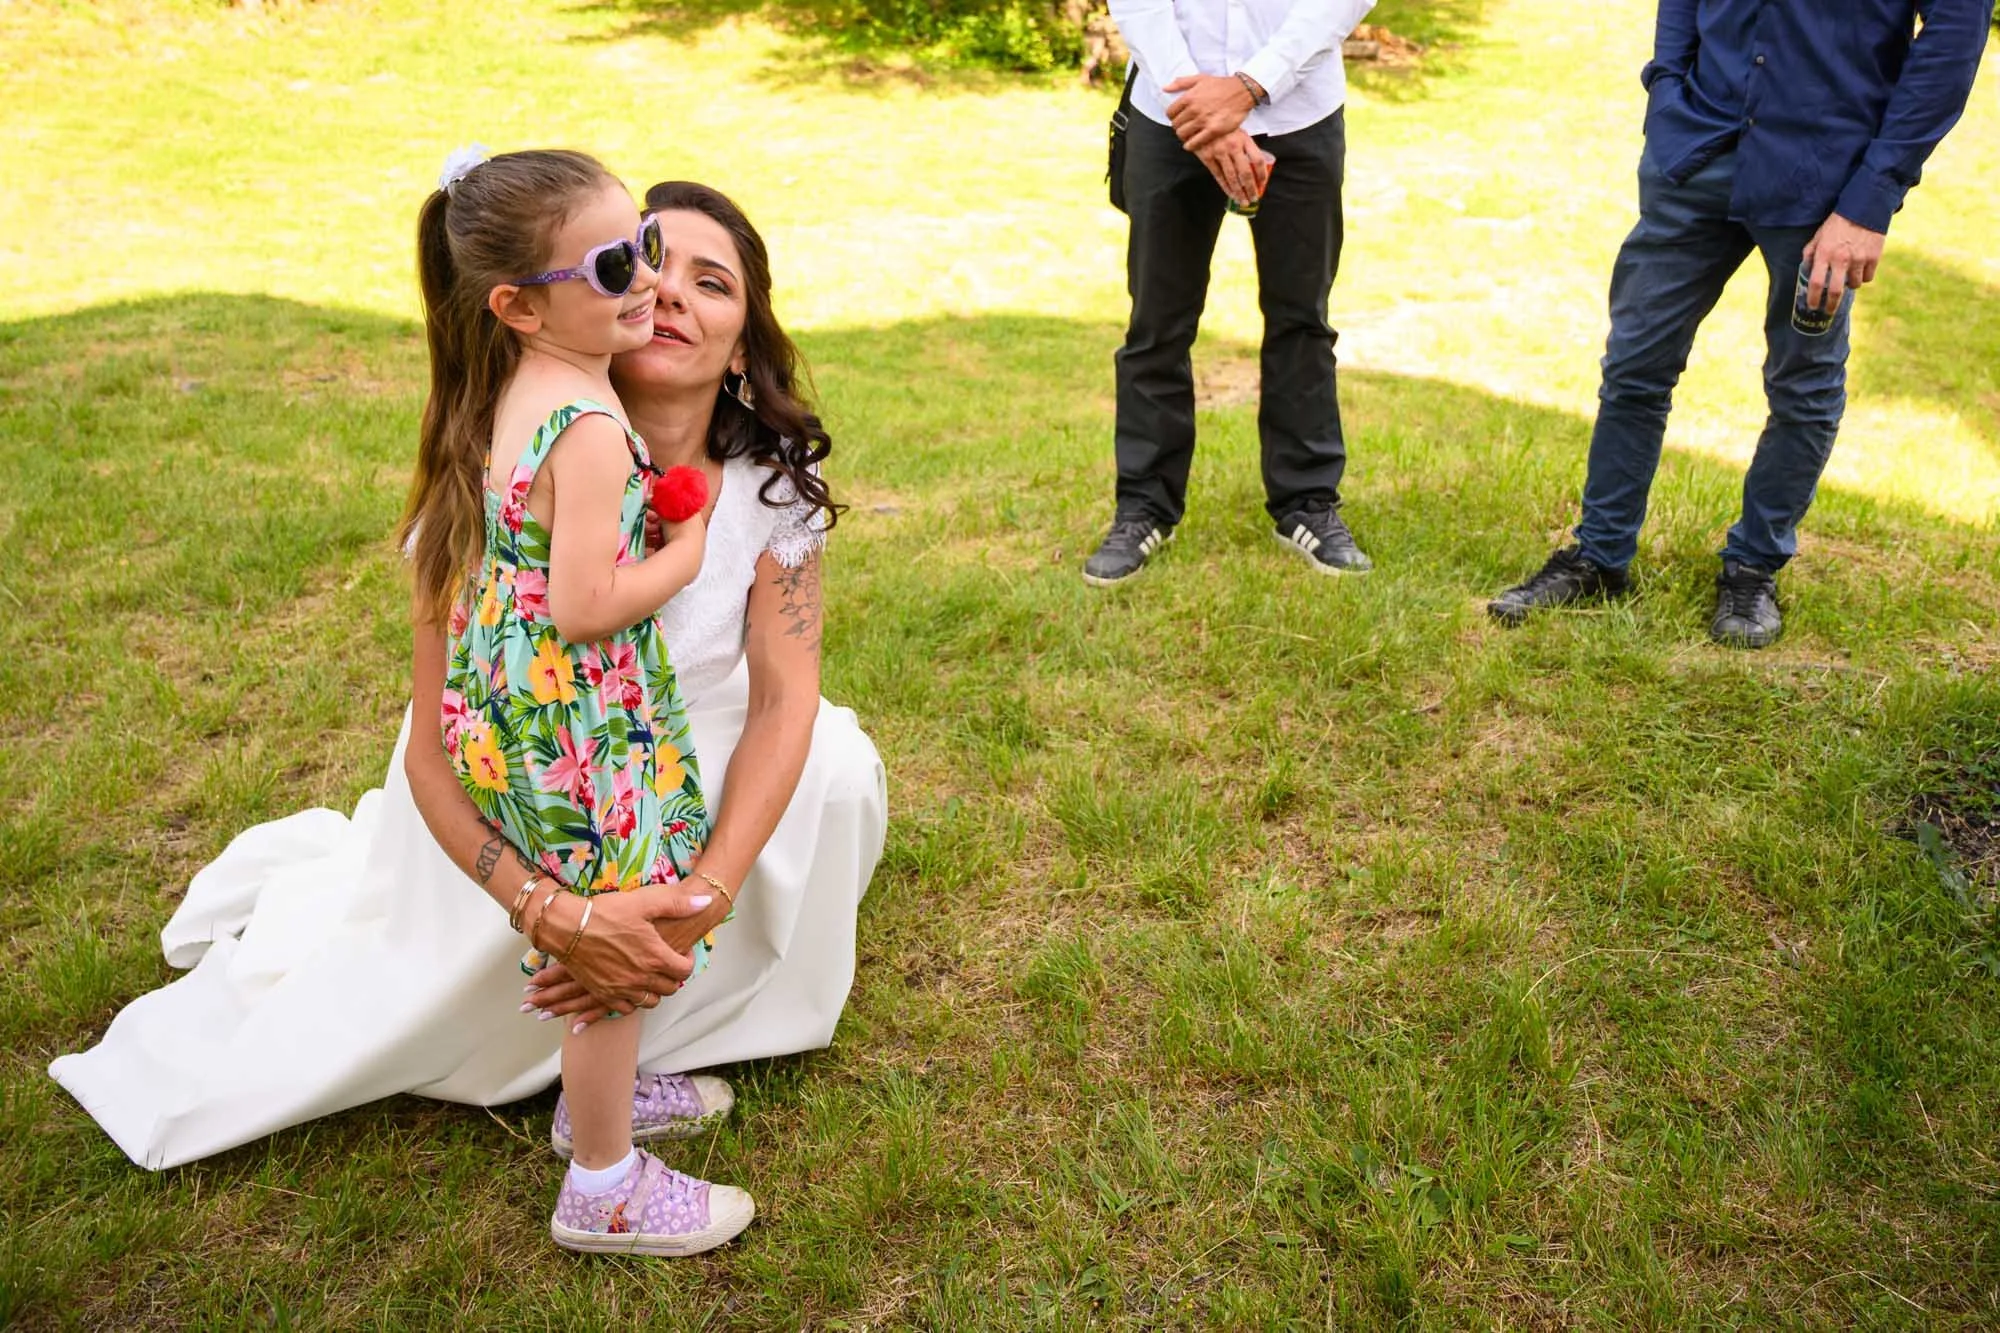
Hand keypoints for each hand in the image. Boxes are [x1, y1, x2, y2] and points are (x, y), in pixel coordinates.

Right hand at [521, 883, 711, 1027]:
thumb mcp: (645, 901)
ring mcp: (622, 989)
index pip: (685, 971)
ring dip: (655, 991)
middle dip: (673, 976)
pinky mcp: (604, 994)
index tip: (681, 952)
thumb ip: (678, 903)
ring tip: (651, 975)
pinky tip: (631, 986)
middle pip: (670, 988)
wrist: (566, 927)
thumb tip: (706, 901)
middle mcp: (641, 978)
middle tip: (667, 963)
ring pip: (650, 1001)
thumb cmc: (605, 912)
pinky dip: (632, 1001)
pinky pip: (626, 1009)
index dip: (688, 961)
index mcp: (655, 957)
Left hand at [1163, 73, 1257, 152]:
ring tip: (1189, 135)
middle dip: (1178, 127)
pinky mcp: (1213, 130)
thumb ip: (1181, 83)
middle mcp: (1194, 109)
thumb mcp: (1200, 78)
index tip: (1178, 118)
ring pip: (1183, 134)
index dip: (1172, 117)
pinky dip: (1191, 145)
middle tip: (1185, 127)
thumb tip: (1165, 88)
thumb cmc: (1221, 85)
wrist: (1242, 91)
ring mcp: (1203, 120)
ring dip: (1184, 136)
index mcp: (1189, 97)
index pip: (1170, 113)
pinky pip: (1195, 143)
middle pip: (1176, 125)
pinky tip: (1192, 144)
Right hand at [1195, 130, 1269, 206]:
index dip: (1262, 175)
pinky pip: (1218, 176)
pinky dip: (1225, 187)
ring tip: (1243, 201)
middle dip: (1251, 189)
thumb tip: (1257, 168)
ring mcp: (1219, 152)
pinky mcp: (1207, 157)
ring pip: (1232, 177)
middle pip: (1246, 173)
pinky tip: (1230, 194)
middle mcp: (1233, 146)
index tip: (1263, 184)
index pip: (1258, 160)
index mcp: (1244, 139)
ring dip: (1239, 192)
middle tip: (1253, 199)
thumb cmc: (1222, 128)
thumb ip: (1246, 147)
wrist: (1200, 120)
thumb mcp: (1238, 132)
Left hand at [1801, 213, 1885, 312]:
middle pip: (1835, 291)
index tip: (1812, 306)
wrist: (1864, 209)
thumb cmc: (1837, 224)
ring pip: (1854, 285)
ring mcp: (1859, 259)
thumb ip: (1810, 252)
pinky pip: (1868, 277)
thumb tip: (1804, 268)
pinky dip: (1863, 277)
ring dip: (1849, 286)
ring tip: (1847, 278)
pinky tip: (1860, 270)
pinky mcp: (1874, 257)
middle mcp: (1841, 259)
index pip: (1815, 282)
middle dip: (1830, 305)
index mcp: (1824, 253)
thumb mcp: (1819, 235)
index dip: (1813, 298)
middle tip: (1828, 311)